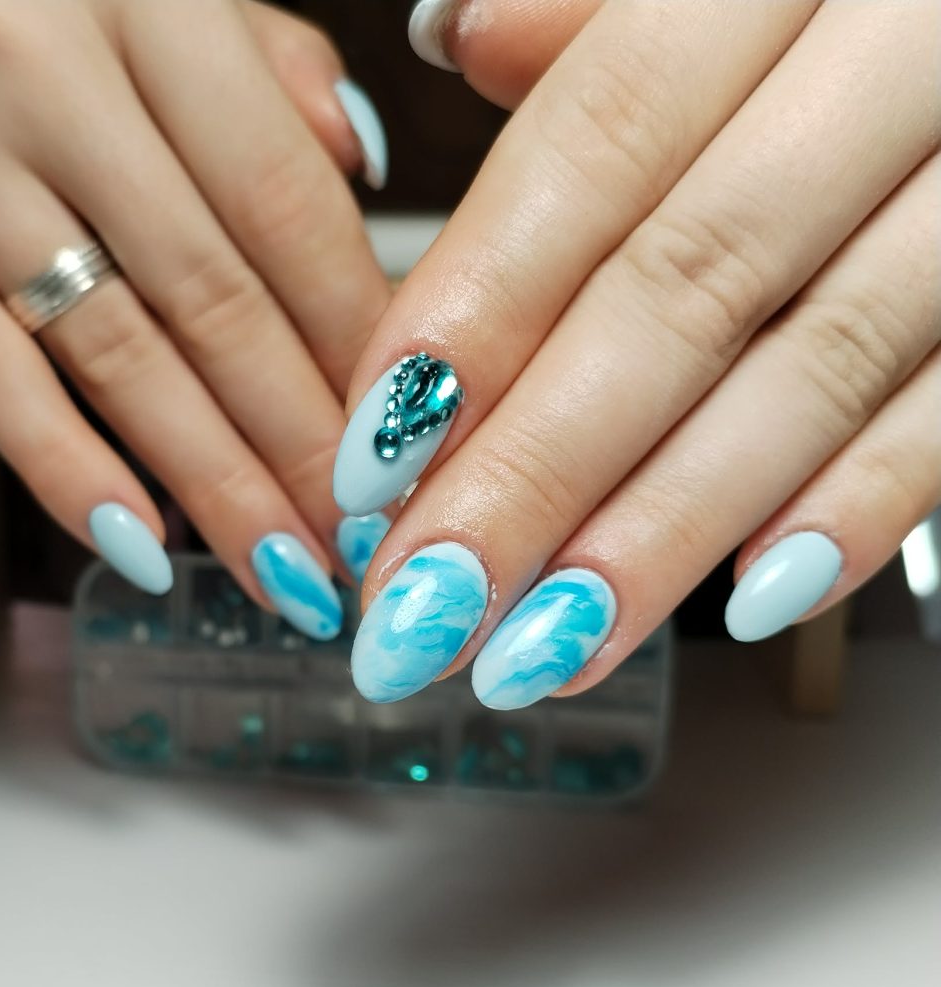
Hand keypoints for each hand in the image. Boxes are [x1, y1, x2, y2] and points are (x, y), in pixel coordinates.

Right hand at [0, 0, 391, 637]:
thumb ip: (277, 76)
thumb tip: (362, 174)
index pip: (284, 206)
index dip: (353, 343)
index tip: (406, 441)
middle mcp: (43, 70)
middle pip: (211, 298)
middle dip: (299, 441)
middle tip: (359, 538)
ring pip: (114, 355)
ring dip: (212, 483)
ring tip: (281, 569)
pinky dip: (67, 472)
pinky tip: (143, 548)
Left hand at [335, 0, 938, 702]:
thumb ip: (596, 15)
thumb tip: (459, 38)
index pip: (596, 147)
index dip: (474, 313)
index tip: (372, 461)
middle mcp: (897, 60)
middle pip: (681, 291)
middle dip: (532, 472)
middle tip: (420, 605)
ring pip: (810, 372)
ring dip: (657, 533)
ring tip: (535, 649)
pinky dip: (857, 508)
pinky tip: (744, 602)